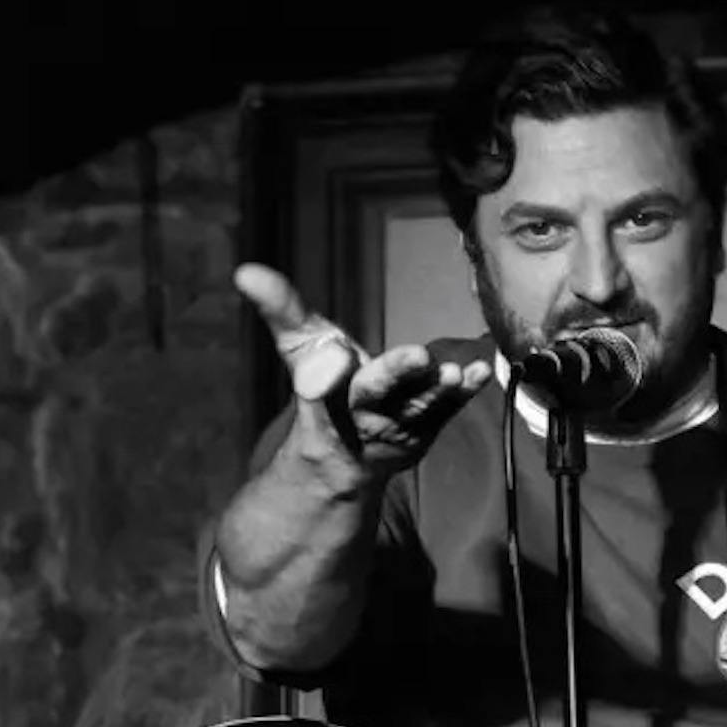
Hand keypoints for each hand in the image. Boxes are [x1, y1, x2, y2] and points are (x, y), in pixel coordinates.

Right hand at [235, 263, 491, 479]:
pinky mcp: (428, 428)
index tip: (333, 353)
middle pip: (376, 395)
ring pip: (419, 408)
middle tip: (416, 356)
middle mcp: (359, 416)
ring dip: (438, 391)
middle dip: (395, 376)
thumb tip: (245, 271)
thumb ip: (281, 310)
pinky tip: (482, 371)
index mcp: (322, 399)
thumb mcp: (300, 348)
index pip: (319, 386)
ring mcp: (398, 427)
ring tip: (455, 372)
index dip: (325, 374)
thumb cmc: (324, 389)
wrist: (346, 455)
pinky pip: (449, 410)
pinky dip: (466, 392)